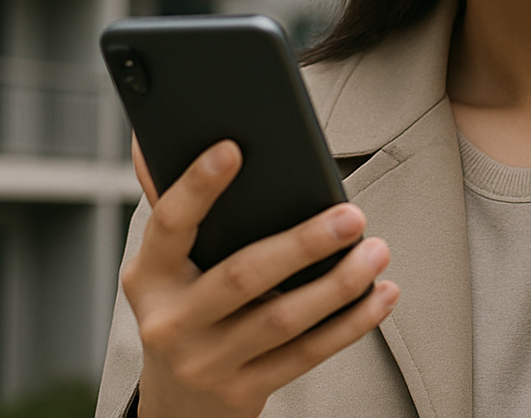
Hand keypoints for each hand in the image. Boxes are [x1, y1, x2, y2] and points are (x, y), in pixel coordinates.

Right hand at [124, 136, 398, 417]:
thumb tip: (151, 139)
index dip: (197, 187)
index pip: (170, 224)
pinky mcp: (243, 393)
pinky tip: (381, 294)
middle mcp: (171, 321)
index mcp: (149, 276)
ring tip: (376, 250)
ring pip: (283, 320)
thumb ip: (174, 207)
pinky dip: (350, 323)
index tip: (233, 149)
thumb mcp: (165, 267)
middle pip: (242, 276)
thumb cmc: (183, 309)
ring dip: (339, 285)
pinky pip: (306, 355)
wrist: (176, 407)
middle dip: (302, 244)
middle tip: (352, 215)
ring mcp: (206, 362)